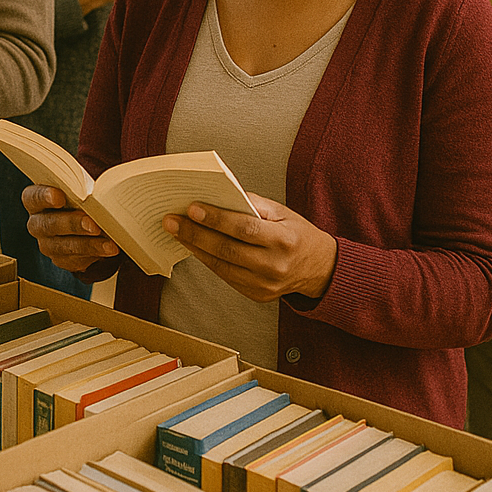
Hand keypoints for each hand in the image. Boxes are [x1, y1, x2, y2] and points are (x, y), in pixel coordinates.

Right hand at [22, 184, 119, 271]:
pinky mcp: (62, 260)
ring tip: (108, 243)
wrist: (84, 219)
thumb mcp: (78, 188)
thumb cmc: (78, 196)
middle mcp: (37, 223)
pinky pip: (76, 260)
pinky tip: (109, 249)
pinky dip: (95, 254)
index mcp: (35, 200)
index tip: (59, 197)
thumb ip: (82, 187)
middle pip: (49, 224)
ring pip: (64, 246)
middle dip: (73, 224)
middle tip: (93, 225)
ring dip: (88, 244)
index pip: (33, 197)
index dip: (44, 196)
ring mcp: (48, 244)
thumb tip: (102, 189)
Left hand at [163, 193, 337, 301]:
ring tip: (175, 232)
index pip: (244, 229)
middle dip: (195, 234)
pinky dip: (207, 260)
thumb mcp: (282, 212)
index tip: (191, 208)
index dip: (216, 219)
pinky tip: (193, 246)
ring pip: (222, 266)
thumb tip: (218, 196)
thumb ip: (252, 204)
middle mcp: (275, 267)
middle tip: (171, 221)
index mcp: (284, 241)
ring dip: (195, 248)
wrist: (320, 269)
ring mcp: (265, 285)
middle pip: (227, 250)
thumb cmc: (297, 234)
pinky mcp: (257, 295)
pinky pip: (225, 276)